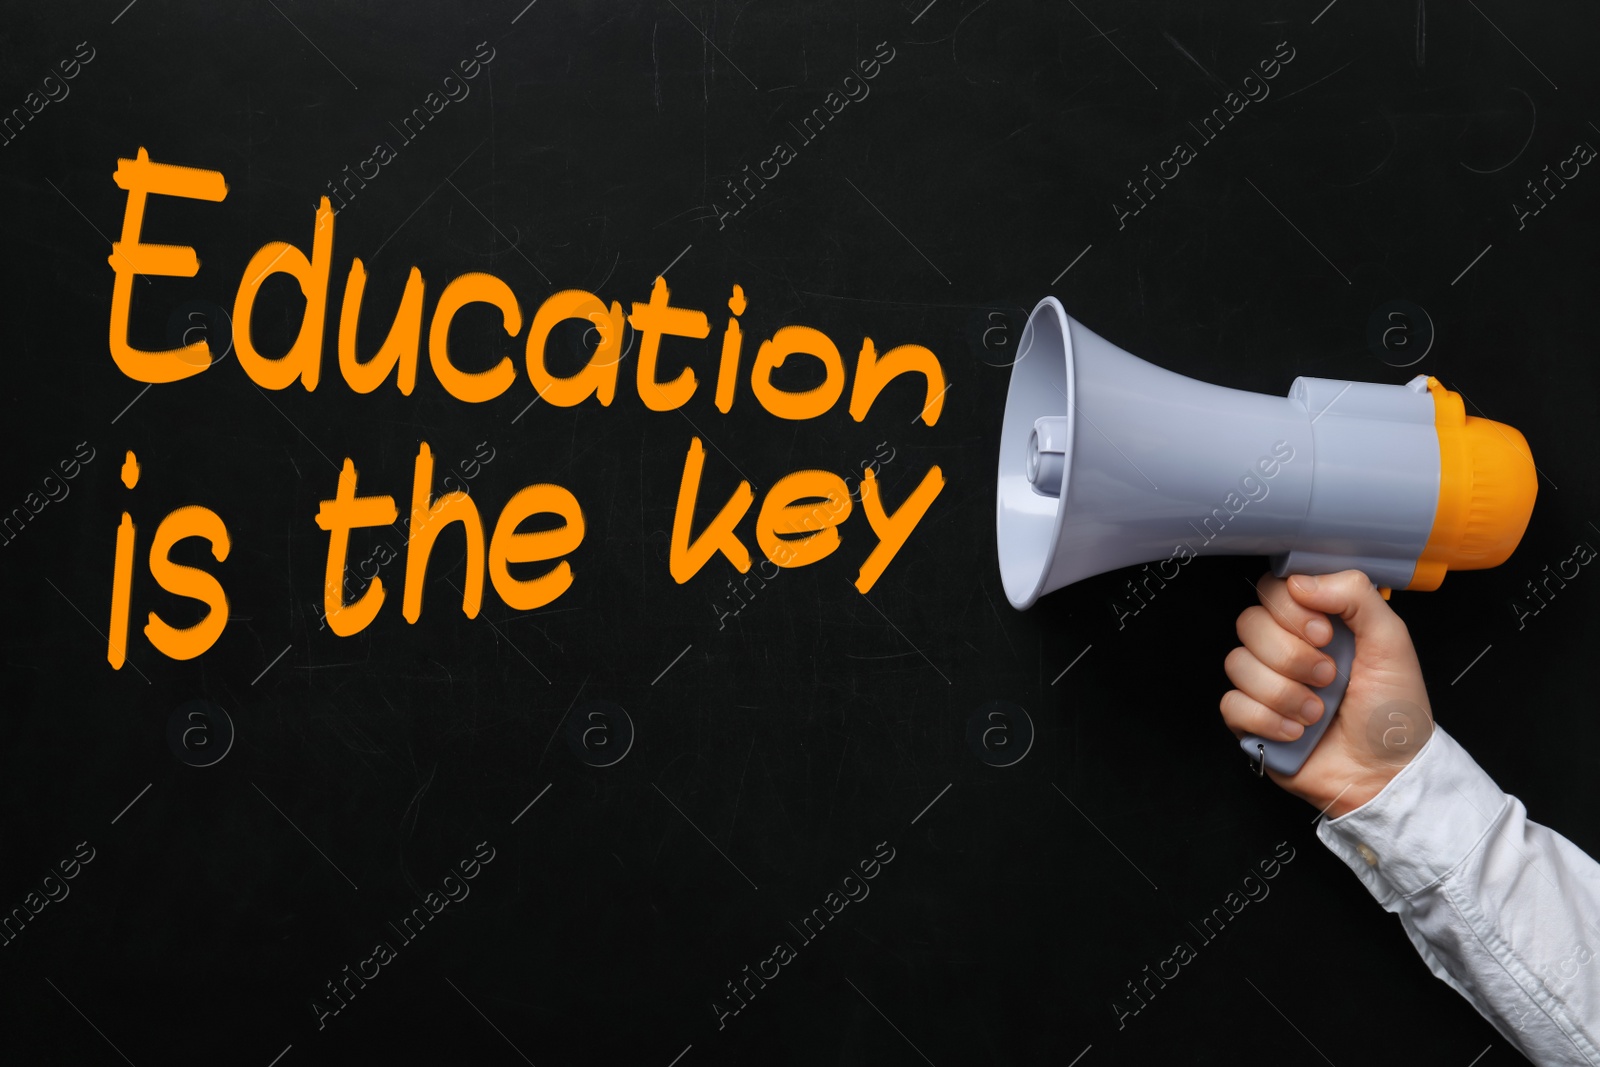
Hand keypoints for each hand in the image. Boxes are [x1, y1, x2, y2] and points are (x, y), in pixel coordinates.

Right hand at [1220, 570, 1434, 817]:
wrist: (1387, 775)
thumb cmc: (1394, 712)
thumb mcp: (1391, 642)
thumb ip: (1355, 596)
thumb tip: (1300, 581)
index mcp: (1317, 623)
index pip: (1274, 590)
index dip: (1290, 608)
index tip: (1324, 633)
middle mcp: (1286, 649)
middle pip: (1249, 624)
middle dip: (1292, 656)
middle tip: (1328, 676)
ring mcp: (1265, 684)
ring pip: (1238, 664)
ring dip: (1284, 693)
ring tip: (1317, 712)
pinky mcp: (1250, 720)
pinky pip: (1232, 704)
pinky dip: (1268, 720)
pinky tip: (1297, 732)